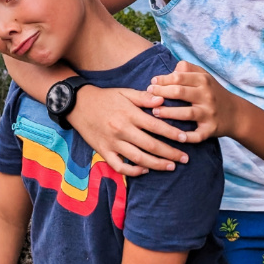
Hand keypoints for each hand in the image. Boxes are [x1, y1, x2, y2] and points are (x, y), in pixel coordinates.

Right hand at [70, 85, 188, 175]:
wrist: (77, 104)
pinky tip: (145, 170)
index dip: (172, 134)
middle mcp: (122, 130)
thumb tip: (163, 101)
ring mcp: (112, 143)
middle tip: (185, 158)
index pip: (156, 126)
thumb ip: (144, 97)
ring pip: (138, 158)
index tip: (185, 138)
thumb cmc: (105, 97)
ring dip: (157, 164)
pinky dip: (133, 171)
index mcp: (129, 114)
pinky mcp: (103, 151)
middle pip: (151, 146)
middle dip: (171, 153)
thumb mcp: (124, 92)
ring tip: (171, 166)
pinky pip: (120, 166)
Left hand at [147, 60, 235, 142]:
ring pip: (186, 113)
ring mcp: (209, 113)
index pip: (178, 77)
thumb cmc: (213, 92)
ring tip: (154, 112)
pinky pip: (197, 135)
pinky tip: (175, 137)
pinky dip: (187, 137)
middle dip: (161, 93)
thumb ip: (187, 69)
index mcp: (203, 80)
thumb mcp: (204, 76)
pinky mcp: (211, 129)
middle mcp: (207, 96)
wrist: (235, 113)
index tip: (152, 83)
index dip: (162, 80)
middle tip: (149, 95)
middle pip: (180, 92)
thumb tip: (168, 71)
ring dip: (168, 113)